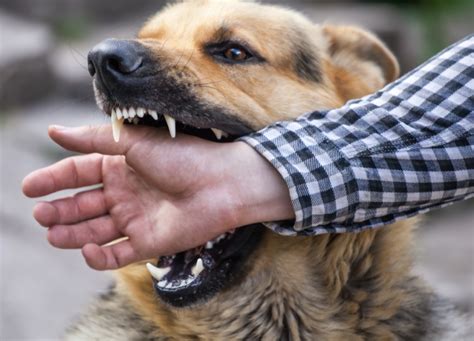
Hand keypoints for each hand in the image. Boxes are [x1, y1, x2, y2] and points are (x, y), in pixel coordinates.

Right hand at [22, 125, 293, 269]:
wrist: (223, 183)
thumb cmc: (183, 156)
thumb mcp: (134, 142)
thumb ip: (94, 140)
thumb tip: (53, 131)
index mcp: (121, 166)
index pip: (79, 173)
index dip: (53, 180)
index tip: (28, 188)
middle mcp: (126, 193)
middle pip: (83, 204)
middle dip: (59, 210)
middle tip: (40, 215)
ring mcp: (136, 218)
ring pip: (95, 229)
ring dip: (72, 233)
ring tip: (52, 233)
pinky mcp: (149, 242)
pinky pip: (118, 254)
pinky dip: (100, 256)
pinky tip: (87, 249)